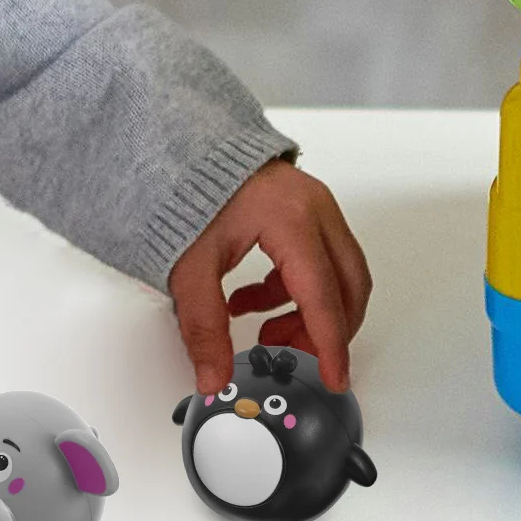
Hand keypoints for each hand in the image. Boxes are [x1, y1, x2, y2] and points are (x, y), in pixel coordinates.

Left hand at [167, 158, 371, 395]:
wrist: (174, 143)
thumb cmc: (185, 186)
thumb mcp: (188, 266)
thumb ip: (203, 326)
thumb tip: (212, 375)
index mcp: (292, 221)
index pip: (323, 299)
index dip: (329, 345)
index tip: (335, 377)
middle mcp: (314, 209)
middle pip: (346, 287)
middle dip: (326, 330)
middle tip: (294, 356)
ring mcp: (314, 204)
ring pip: (337, 273)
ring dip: (310, 311)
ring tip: (266, 331)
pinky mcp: (303, 206)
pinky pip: (318, 258)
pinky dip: (295, 289)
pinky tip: (253, 300)